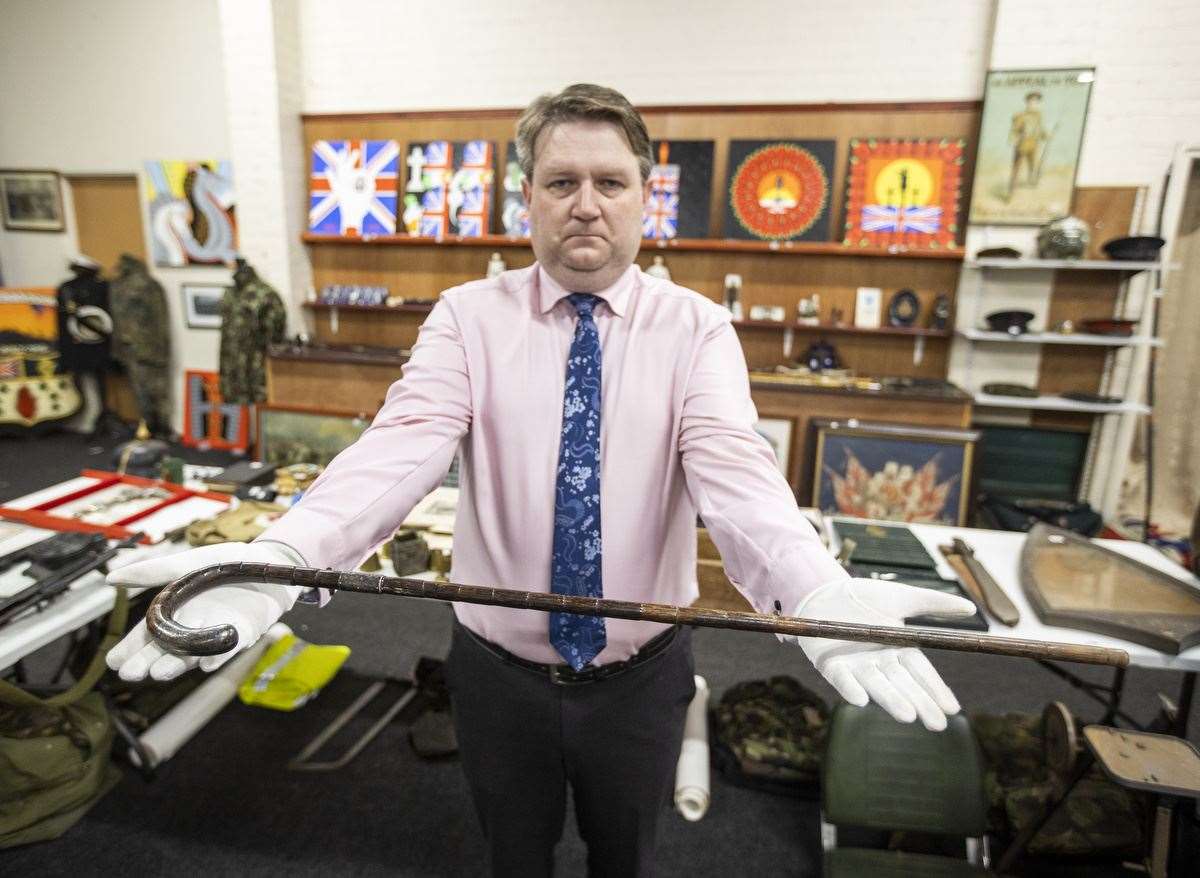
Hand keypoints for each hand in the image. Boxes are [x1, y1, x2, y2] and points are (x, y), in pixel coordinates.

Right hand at [106, 541, 304, 681]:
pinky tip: (205, 664)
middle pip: (166, 649)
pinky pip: (227, 649)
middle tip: (131, 674)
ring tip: (159, 673)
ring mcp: (216, 631)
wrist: (269, 560)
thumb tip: (110, 579)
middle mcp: (193, 626)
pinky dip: (217, 656)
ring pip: (192, 653)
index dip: (131, 648)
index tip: (114, 661)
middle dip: (148, 661)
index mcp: (177, 612)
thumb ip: (152, 573)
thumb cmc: (226, 562)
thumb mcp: (186, 564)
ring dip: (177, 664)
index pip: (148, 635)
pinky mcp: (242, 634)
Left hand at [780, 577, 974, 730]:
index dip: (936, 690)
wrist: (824, 591)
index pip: (922, 674)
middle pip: (904, 685)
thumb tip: (972, 609)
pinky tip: (861, 700)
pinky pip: (842, 680)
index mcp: (899, 650)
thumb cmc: (864, 597)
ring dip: (891, 701)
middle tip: (937, 724)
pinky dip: (851, 689)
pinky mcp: (831, 666)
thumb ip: (935, 603)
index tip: (952, 709)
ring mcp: (857, 666)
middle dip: (921, 704)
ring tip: (908, 716)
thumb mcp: (902, 598)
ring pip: (878, 686)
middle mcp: (880, 663)